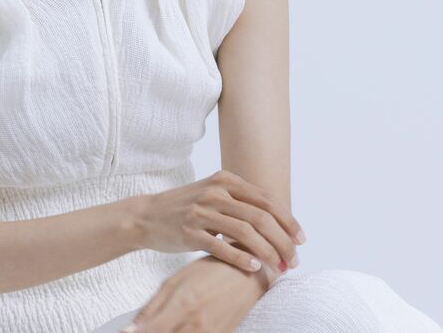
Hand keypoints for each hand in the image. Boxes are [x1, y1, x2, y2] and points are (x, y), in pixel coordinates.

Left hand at [119, 254, 266, 332]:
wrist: (248, 274)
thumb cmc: (208, 271)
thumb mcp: (175, 282)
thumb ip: (152, 307)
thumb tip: (130, 330)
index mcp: (182, 306)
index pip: (152, 332)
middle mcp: (197, 326)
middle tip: (137, 332)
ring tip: (153, 330)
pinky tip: (176, 331)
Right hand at [136, 169, 304, 273]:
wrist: (147, 215)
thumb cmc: (186, 207)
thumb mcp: (213, 193)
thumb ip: (240, 200)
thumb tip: (276, 219)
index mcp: (225, 180)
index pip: (266, 200)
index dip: (288, 221)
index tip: (301, 240)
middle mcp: (215, 192)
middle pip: (261, 217)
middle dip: (283, 240)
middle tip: (295, 259)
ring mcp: (201, 211)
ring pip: (246, 233)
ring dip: (268, 252)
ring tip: (280, 267)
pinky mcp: (190, 232)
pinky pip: (222, 247)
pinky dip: (242, 259)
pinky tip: (255, 268)